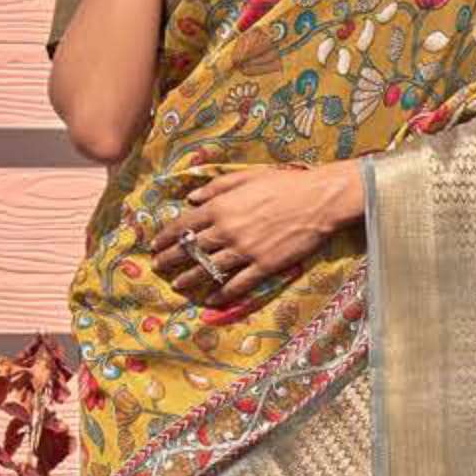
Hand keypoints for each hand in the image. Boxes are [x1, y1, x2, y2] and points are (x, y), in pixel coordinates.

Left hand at [146, 164, 348, 305]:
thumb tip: (191, 197)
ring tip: (177, 286)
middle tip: (158, 267)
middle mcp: (228, 230)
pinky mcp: (264, 266)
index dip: (166, 236)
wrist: (319, 200)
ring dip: (190, 279)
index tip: (156, 244)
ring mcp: (245, 250)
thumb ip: (216, 187)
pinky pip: (237, 284)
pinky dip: (222, 293)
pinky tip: (211, 299)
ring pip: (209, 269)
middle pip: (191, 249)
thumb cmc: (285, 183)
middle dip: (171, 259)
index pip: (184, 224)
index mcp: (221, 206)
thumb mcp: (247, 176)